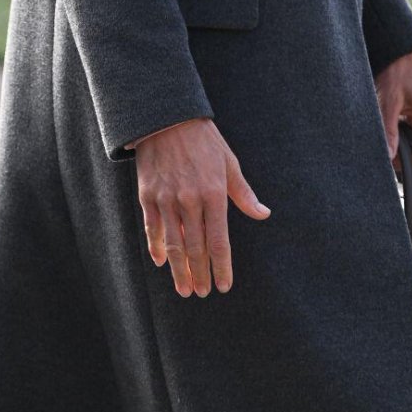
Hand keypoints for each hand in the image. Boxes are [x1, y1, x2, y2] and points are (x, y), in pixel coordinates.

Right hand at [134, 118, 269, 296]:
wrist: (166, 118)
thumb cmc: (204, 141)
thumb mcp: (229, 163)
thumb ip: (244, 194)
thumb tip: (263, 214)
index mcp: (214, 194)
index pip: (219, 241)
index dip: (222, 267)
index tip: (223, 286)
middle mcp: (190, 201)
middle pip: (196, 248)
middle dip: (200, 274)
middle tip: (202, 293)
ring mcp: (167, 199)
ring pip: (174, 244)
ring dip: (180, 270)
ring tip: (184, 289)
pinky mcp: (148, 196)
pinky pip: (153, 229)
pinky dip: (157, 248)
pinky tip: (162, 263)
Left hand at [374, 50, 411, 164]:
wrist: (398, 49)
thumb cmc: (396, 72)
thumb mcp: (388, 104)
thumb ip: (389, 132)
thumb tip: (388, 157)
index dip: (407, 160)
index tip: (389, 157)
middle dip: (401, 147)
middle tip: (382, 140)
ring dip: (399, 134)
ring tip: (384, 123)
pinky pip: (411, 123)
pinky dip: (399, 124)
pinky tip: (388, 115)